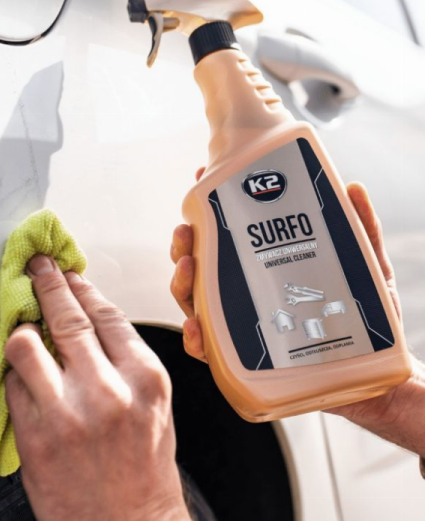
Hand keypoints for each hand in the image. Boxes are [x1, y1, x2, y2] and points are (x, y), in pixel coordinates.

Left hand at [5, 255, 189, 520]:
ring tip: (23, 327)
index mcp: (145, 377)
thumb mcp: (152, 403)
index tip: (70, 274)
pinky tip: (22, 372)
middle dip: (48, 284)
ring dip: (21, 329)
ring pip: (26, 344)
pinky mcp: (35, 437)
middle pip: (68, 317)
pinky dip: (14, 373)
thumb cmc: (143, 465)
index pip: (107, 314)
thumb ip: (124, 358)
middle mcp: (108, 390)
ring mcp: (68, 413)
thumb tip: (89, 317)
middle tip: (37, 268)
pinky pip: (12, 386)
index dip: (83, 288)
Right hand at [171, 174, 424, 456]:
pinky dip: (196, 338)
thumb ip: (361, 229)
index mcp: (262, 267)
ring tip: (187, 267)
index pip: (226, 235)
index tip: (199, 177)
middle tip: (186, 230)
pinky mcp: (243, 360)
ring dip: (182, 283)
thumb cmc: (359, 320)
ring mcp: (240, 324)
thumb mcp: (363, 269)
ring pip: (195, 300)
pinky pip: (210, 349)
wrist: (369, 374)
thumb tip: (353, 188)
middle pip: (200, 266)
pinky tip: (195, 326)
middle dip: (184, 245)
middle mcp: (243, 293)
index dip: (208, 207)